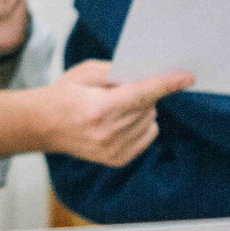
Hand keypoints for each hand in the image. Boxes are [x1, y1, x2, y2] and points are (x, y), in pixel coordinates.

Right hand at [35, 61, 189, 164]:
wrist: (42, 126)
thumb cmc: (64, 94)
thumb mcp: (85, 72)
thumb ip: (117, 70)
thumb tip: (147, 74)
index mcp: (99, 109)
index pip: (141, 94)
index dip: (166, 84)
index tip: (187, 77)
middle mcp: (108, 133)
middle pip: (148, 106)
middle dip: (144, 92)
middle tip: (120, 89)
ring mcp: (113, 150)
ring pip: (151, 120)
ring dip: (143, 109)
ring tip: (116, 106)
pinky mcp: (117, 159)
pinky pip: (149, 135)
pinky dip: (142, 124)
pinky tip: (121, 121)